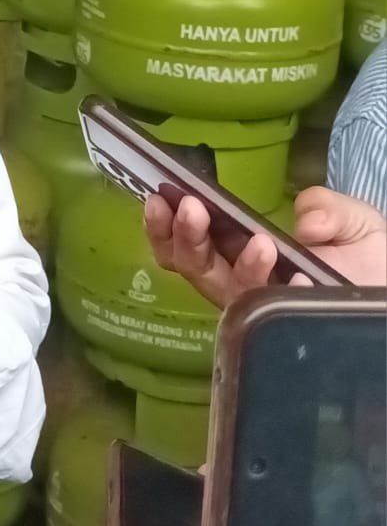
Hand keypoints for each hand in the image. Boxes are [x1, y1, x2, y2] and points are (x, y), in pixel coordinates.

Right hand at [144, 188, 386, 309]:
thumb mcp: (354, 221)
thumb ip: (327, 206)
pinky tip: (299, 278)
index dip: (165, 224)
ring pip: (228, 292)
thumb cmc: (372, 263)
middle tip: (191, 208)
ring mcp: (264, 308)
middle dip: (184, 236)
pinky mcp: (286, 328)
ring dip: (238, 265)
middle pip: (193, 267)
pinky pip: (271, 314)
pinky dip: (282, 294)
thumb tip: (305, 221)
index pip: (188, 243)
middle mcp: (243, 282)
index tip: (160, 197)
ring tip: (261, 243)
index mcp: (243, 251)